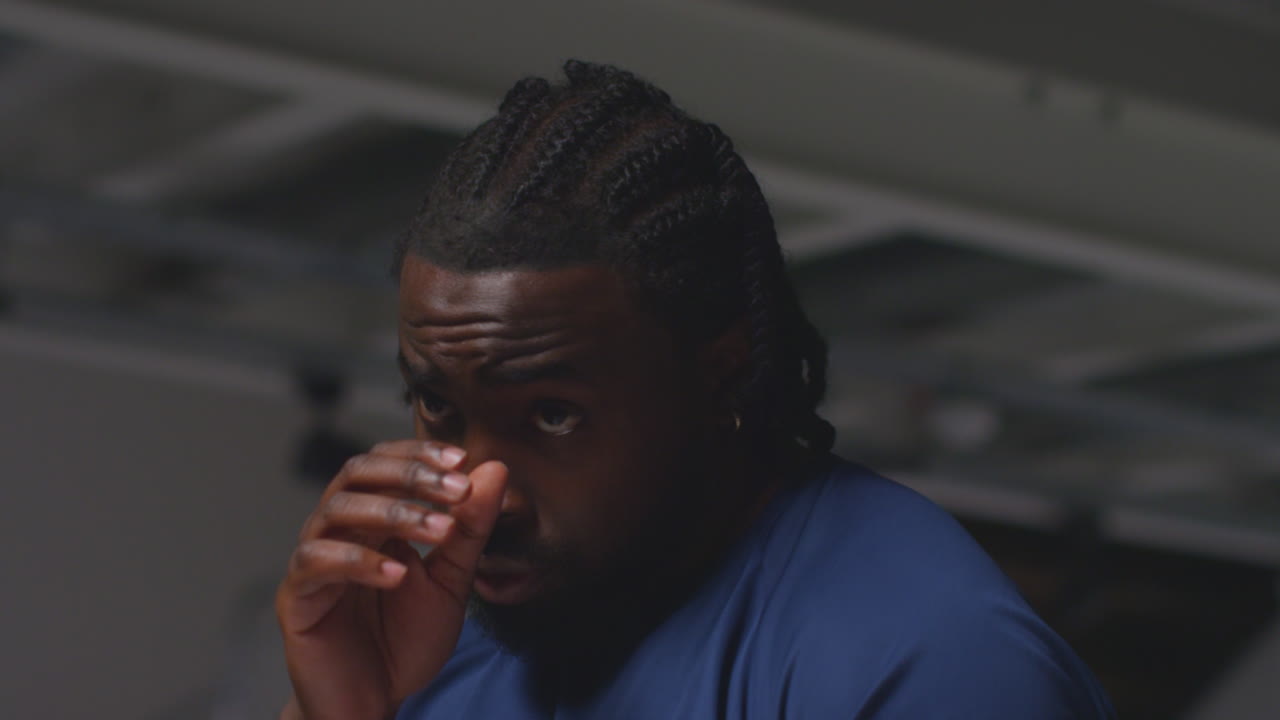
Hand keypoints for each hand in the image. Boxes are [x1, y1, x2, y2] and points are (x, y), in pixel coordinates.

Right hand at [276, 440, 507, 719]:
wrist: (373, 701)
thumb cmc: (405, 639)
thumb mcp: (452, 581)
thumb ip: (471, 529)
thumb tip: (495, 469)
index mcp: (370, 519)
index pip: (384, 462)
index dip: (418, 454)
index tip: (462, 459)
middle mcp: (336, 530)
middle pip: (356, 474)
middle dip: (410, 475)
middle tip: (455, 488)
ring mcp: (312, 560)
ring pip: (336, 511)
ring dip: (392, 513)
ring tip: (439, 530)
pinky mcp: (296, 597)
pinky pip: (317, 563)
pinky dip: (360, 563)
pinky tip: (399, 575)